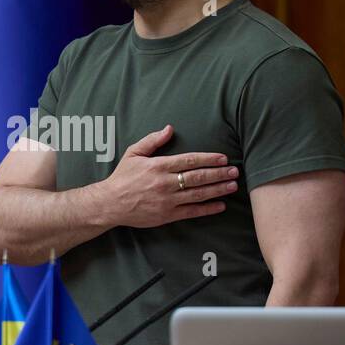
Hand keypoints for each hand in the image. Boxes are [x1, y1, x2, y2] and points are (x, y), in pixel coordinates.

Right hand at [96, 124, 237, 228]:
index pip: (189, 160)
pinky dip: (208, 209)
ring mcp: (167, 200)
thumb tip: (170, 129)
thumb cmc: (122, 177)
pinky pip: (192, 212)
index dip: (208, 159)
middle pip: (198, 177)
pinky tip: (220, 205)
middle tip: (234, 171)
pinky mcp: (167, 215)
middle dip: (218, 174)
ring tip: (232, 185)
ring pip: (198, 194)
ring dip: (218, 190)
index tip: (222, 158)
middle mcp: (165, 183)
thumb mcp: (133, 153)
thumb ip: (152, 140)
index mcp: (159, 166)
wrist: (110, 203)